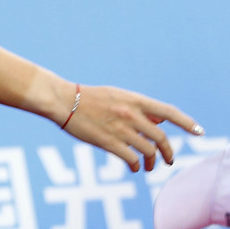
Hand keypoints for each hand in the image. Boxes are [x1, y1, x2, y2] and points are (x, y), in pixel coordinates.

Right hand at [62, 83, 202, 172]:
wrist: (64, 100)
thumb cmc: (89, 97)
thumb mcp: (117, 96)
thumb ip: (139, 107)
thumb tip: (159, 118)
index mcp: (133, 99)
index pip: (168, 111)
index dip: (186, 122)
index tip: (199, 131)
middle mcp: (130, 113)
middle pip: (160, 137)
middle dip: (168, 152)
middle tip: (169, 160)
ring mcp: (120, 129)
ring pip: (148, 151)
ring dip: (152, 162)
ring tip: (149, 167)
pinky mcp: (109, 143)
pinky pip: (132, 160)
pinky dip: (137, 166)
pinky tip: (135, 167)